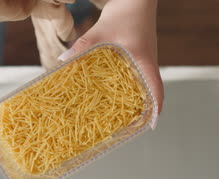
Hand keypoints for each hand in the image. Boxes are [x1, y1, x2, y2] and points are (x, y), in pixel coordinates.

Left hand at [59, 0, 163, 115]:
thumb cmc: (126, 10)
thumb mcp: (101, 31)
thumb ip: (82, 46)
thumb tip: (62, 60)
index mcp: (144, 60)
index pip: (156, 89)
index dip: (156, 109)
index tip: (150, 126)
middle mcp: (148, 60)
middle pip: (152, 89)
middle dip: (146, 108)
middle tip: (134, 123)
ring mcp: (145, 56)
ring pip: (146, 81)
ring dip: (140, 96)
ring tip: (125, 110)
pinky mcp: (140, 51)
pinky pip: (138, 71)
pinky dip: (132, 83)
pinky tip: (117, 87)